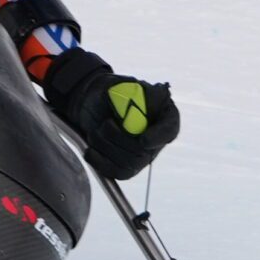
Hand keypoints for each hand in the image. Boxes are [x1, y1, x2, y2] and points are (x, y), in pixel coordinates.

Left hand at [40, 47, 179, 180]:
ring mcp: (143, 156)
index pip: (169, 129)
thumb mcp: (121, 86)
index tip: (143, 141)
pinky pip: (117, 173)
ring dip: (105, 146)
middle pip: (143, 150)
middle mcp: (157, 138)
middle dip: (118, 138)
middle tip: (105, 124)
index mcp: (164, 114)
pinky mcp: (127, 167)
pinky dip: (100, 162)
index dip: (158, 137)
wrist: (95, 105)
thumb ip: (128, 97)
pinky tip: (90, 150)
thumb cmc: (113, 93)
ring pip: (128, 162)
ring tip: (95, 131)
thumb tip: (130, 111)